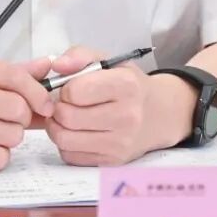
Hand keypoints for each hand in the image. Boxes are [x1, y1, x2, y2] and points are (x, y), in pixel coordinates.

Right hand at [0, 56, 53, 171]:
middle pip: (20, 110)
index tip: (45, 105)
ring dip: (9, 136)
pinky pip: (0, 158)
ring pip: (14, 136)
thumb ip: (13, 72)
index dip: (39, 93)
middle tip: (7, 118)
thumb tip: (47, 66)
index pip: (17, 77)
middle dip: (22, 117)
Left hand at [44, 45, 176, 166]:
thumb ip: (79, 55)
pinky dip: (66, 144)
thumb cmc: (128, 85)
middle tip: (63, 103)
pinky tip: (75, 132)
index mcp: (127, 85)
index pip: (75, 91)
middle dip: (57, 108)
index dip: (65, 88)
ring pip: (65, 140)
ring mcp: (120, 143)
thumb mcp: (109, 62)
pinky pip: (71, 156)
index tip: (70, 88)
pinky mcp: (112, 161)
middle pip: (67, 117)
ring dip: (56, 127)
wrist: (159, 114)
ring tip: (64, 117)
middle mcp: (127, 116)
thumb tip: (57, 65)